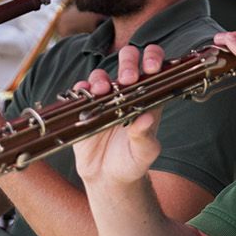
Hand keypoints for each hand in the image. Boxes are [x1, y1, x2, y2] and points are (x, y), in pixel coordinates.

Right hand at [72, 43, 167, 186]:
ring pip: (102, 74)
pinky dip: (82, 88)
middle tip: (127, 78)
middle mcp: (127, 92)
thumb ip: (145, 136)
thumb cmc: (133, 162)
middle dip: (128, 62)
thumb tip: (147, 117)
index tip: (151, 67)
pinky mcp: (86, 107)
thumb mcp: (144, 153)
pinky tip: (85, 93)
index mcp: (148, 97)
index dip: (154, 58)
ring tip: (102, 90)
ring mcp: (105, 97)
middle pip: (128, 60)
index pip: (154, 67)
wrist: (108, 177)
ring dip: (101, 77)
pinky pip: (82, 90)